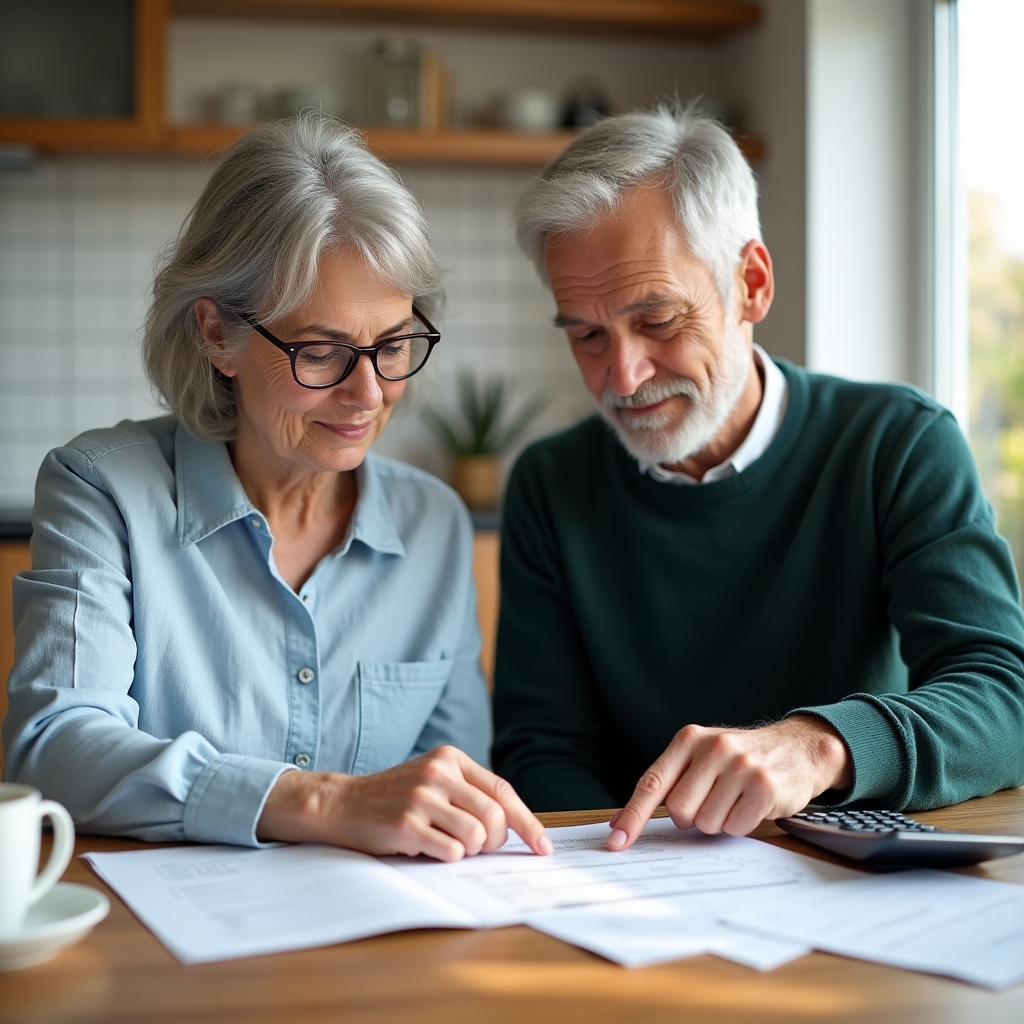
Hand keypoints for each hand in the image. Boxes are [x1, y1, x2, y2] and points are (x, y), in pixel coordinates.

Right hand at [257, 745, 551, 861]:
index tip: (542, 846)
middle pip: (494, 818)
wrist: (343, 803)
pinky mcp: (406, 824)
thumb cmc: (396, 796)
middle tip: (478, 848)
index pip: (502, 792)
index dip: (527, 822)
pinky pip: (450, 853)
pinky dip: (446, 858)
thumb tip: (515, 826)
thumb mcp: (434, 779)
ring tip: (446, 844)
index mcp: (450, 758)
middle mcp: (438, 773)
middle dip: (494, 842)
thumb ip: (469, 792)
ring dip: (468, 851)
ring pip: (475, 838)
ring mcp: (421, 797)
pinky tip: (426, 847)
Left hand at [607, 715, 852, 849]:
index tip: (616, 842)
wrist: (797, 747)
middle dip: (692, 818)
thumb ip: (665, 785)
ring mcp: (740, 765)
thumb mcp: (700, 759)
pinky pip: (737, 827)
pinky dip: (741, 825)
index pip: (652, 783)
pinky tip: (752, 804)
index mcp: (689, 740)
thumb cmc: (739, 759)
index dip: (632, 816)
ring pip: (708, 823)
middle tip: (712, 802)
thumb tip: (620, 822)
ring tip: (735, 799)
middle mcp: (713, 747)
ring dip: (720, 821)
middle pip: (680, 810)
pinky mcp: (765, 785)